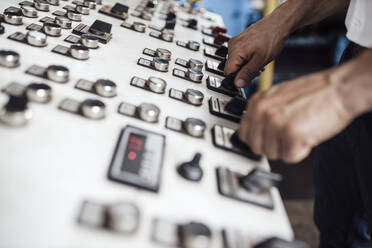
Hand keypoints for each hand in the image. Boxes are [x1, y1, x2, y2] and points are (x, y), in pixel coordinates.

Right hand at [225, 16, 287, 86]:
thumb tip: (237, 84)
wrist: (278, 24)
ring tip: (259, 63)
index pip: (228, 72)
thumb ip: (247, 73)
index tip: (248, 80)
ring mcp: (235, 42)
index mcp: (235, 51)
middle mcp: (232, 46)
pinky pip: (239, 55)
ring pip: (236, 62)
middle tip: (257, 71)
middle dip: (243, 72)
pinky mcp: (239, 41)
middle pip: (232, 67)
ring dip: (246, 66)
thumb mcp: (260, 61)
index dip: (237, 79)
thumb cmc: (272, 39)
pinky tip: (256, 57)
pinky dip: (247, 59)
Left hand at [238, 70, 352, 162]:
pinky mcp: (291, 134)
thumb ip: (263, 113)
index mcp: (256, 103)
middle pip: (257, 148)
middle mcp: (262, 112)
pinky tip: (308, 135)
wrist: (338, 88)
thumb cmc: (314, 92)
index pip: (244, 134)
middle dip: (273, 146)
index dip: (259, 140)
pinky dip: (301, 151)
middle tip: (288, 136)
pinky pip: (290, 157)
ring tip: (300, 130)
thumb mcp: (278, 96)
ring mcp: (275, 123)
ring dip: (288, 148)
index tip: (268, 140)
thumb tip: (254, 131)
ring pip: (273, 154)